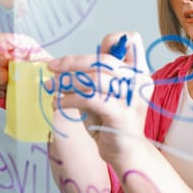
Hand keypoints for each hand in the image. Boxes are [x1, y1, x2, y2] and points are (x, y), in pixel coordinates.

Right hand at [0, 33, 49, 98]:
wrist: (45, 91)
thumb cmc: (46, 74)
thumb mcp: (46, 65)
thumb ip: (35, 62)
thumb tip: (26, 64)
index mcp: (16, 44)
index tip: (6, 62)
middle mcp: (0, 54)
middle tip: (5, 79)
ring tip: (7, 87)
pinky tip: (2, 93)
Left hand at [49, 32, 153, 166]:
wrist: (127, 152)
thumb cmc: (113, 121)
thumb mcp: (108, 92)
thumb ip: (97, 75)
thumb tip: (64, 63)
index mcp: (140, 70)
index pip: (132, 40)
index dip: (110, 40)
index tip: (87, 56)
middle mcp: (140, 81)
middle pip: (105, 59)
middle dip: (73, 61)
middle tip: (52, 67)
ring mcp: (133, 98)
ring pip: (96, 78)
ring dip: (68, 81)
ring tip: (52, 87)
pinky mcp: (121, 116)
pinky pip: (91, 99)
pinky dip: (70, 99)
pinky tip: (60, 103)